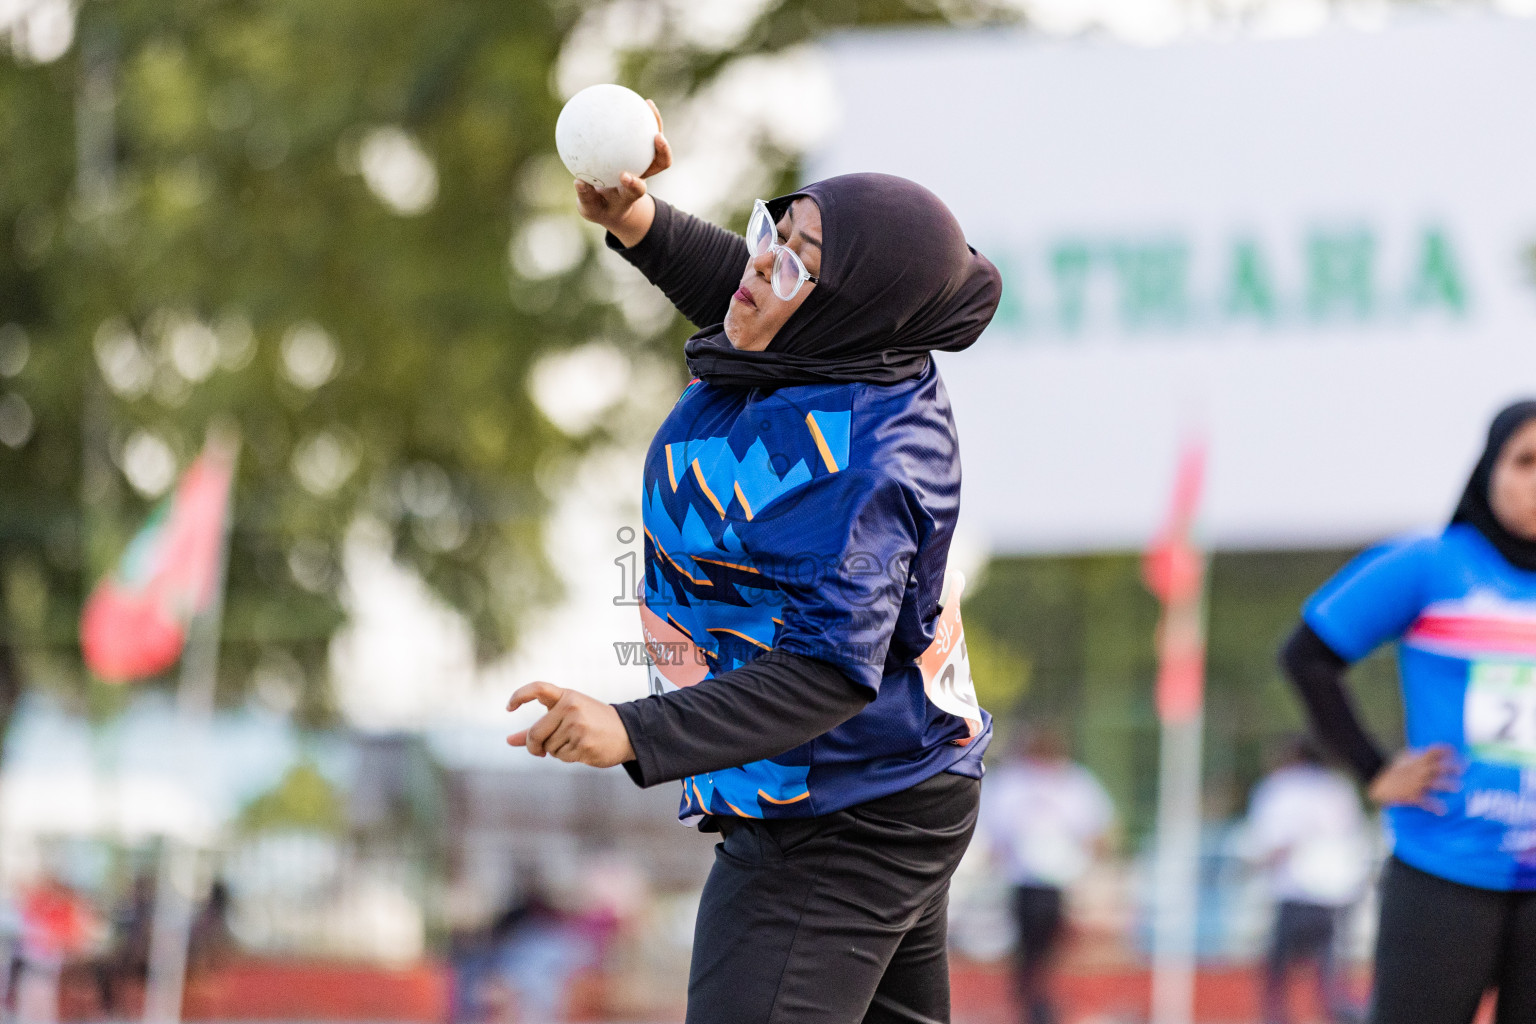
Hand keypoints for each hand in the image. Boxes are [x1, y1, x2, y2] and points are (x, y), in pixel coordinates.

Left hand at [506, 682, 635, 767]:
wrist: (627, 732)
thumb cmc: (592, 722)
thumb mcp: (566, 716)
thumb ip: (537, 728)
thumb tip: (508, 741)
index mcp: (567, 696)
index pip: (538, 688)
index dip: (519, 695)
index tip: (509, 707)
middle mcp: (571, 708)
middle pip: (535, 732)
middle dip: (532, 745)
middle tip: (537, 751)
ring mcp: (578, 726)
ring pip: (548, 747)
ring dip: (555, 751)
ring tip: (575, 742)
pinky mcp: (584, 745)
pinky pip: (561, 757)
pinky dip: (567, 757)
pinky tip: (582, 749)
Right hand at [574, 99, 672, 247]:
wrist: (613, 207)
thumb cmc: (600, 208)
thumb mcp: (590, 209)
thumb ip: (585, 197)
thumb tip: (578, 182)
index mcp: (630, 194)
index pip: (636, 189)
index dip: (634, 183)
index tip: (624, 176)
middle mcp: (642, 177)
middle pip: (659, 164)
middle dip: (662, 152)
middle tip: (657, 137)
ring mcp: (642, 164)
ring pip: (655, 145)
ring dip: (655, 125)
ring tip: (648, 104)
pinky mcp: (638, 153)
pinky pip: (639, 133)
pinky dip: (636, 118)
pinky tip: (625, 100)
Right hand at [1367, 744, 1461, 813]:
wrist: (1377, 783)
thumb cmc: (1391, 770)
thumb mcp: (1402, 758)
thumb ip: (1416, 756)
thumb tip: (1429, 753)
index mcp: (1416, 760)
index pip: (1434, 751)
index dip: (1445, 749)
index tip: (1454, 750)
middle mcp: (1419, 771)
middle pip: (1439, 767)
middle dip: (1452, 767)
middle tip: (1463, 768)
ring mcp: (1417, 784)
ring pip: (1436, 783)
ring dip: (1448, 784)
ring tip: (1458, 786)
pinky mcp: (1413, 796)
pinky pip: (1426, 802)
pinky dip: (1435, 807)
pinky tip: (1443, 810)